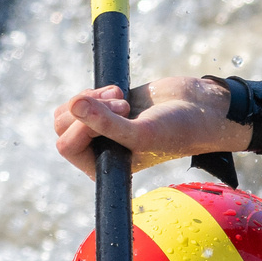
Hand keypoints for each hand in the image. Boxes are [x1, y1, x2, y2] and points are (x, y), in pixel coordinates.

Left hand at [52, 76, 252, 179]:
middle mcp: (98, 152)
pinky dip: (97, 91)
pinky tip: (122, 93)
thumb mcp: (141, 132)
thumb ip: (105, 123)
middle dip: (89, 108)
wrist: (200, 109)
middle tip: (124, 105)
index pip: (66, 145)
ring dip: (93, 98)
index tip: (120, 114)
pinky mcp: (106, 108)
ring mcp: (101, 129)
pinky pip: (82, 97)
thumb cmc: (177, 129)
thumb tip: (74, 104)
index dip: (83, 125)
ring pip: (68, 110)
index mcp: (103, 170)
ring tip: (122, 99)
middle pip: (61, 126)